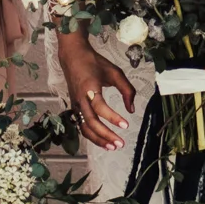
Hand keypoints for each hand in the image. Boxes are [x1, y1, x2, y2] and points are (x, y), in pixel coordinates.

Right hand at [60, 34, 134, 150]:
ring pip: (84, 127)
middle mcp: (80, 99)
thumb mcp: (115, 72)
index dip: (113, 118)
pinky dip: (92, 135)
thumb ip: (126, 90)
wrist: (72, 56)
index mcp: (89, 88)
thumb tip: (131, 109)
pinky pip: (82, 125)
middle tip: (120, 144)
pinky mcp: (75, 108)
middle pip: (91, 122)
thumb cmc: (95, 63)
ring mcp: (75, 105)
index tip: (126, 125)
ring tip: (112, 147)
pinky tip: (103, 141)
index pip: (100, 107)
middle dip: (106, 135)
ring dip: (98, 139)